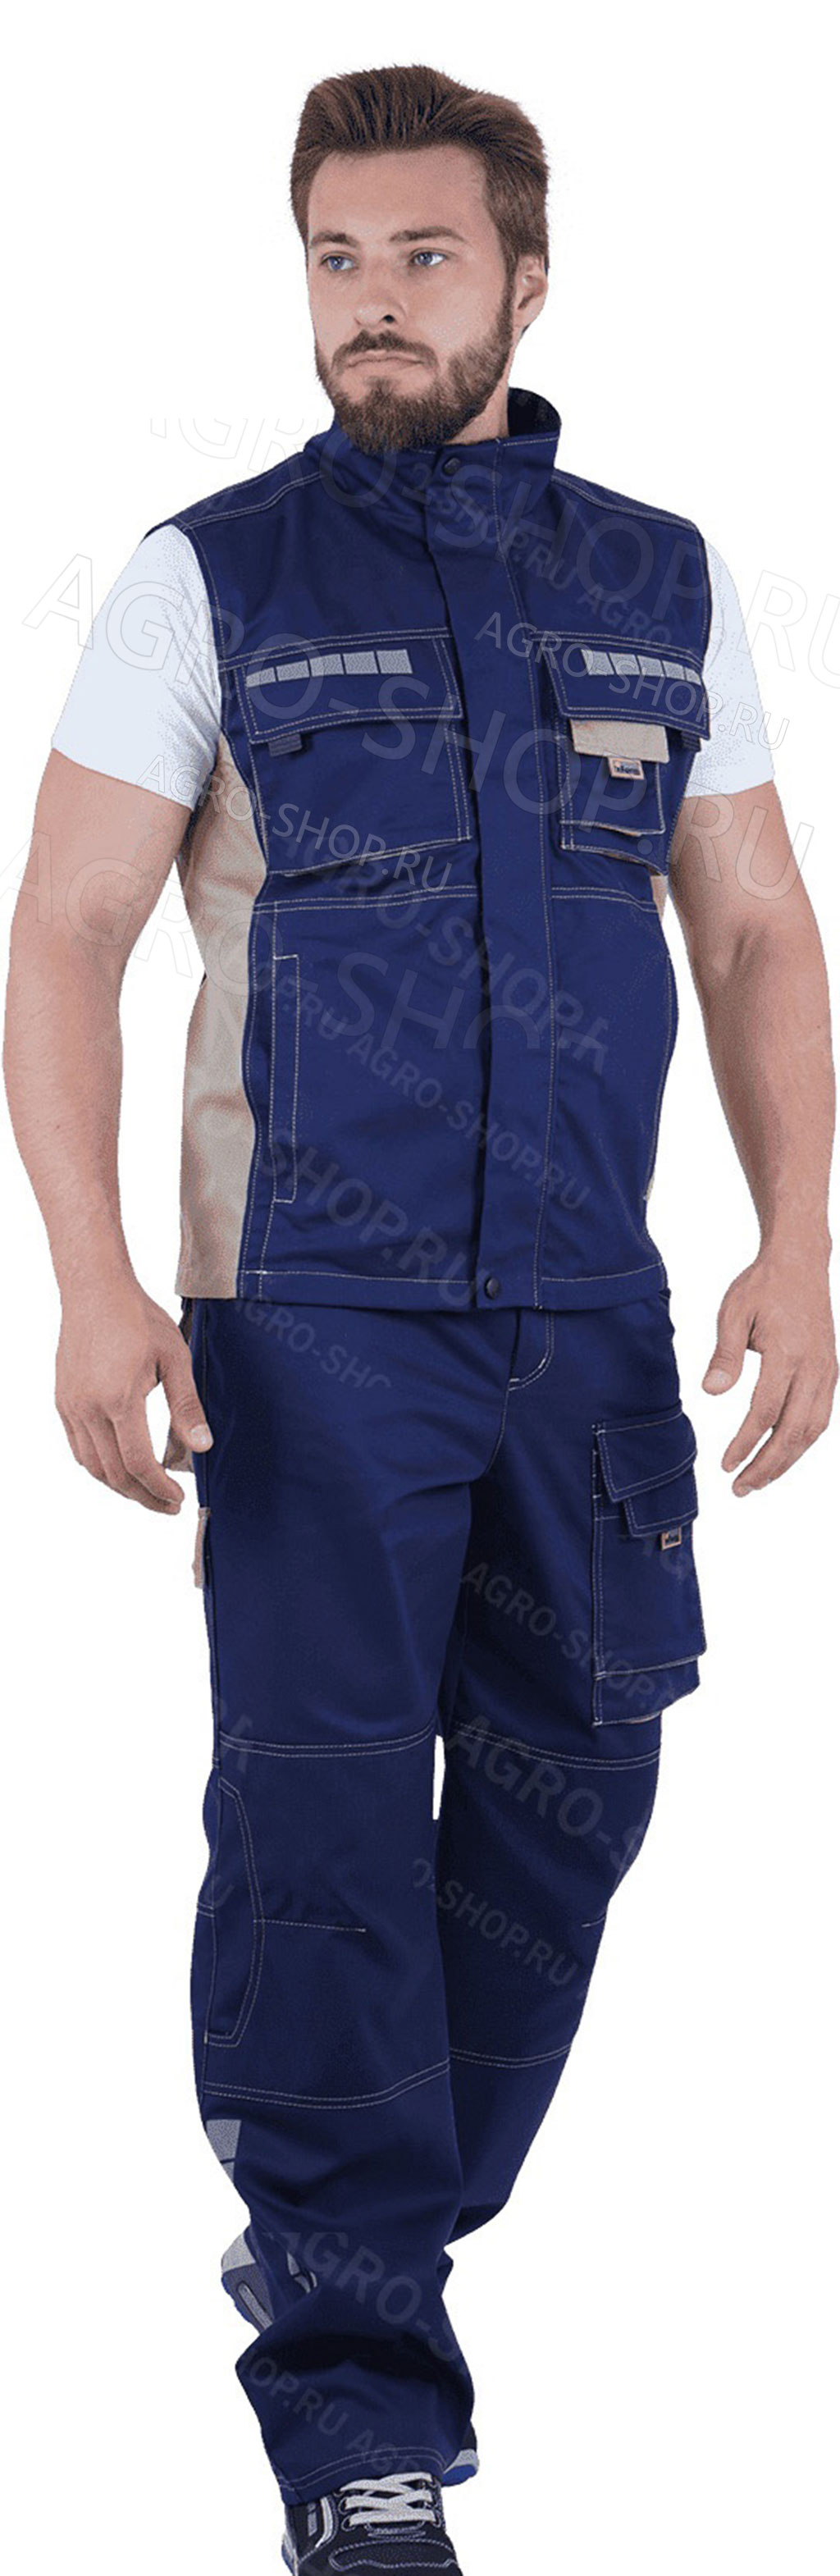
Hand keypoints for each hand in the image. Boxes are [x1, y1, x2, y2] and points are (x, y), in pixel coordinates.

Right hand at [55, 1273, 212, 1510]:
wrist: (95, 1290)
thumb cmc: (138, 1318)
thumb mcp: (175, 1359)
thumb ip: (186, 1407)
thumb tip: (202, 1446)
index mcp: (119, 1399)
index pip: (137, 1463)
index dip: (159, 1489)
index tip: (178, 1499)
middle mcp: (89, 1408)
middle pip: (114, 1474)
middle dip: (143, 1497)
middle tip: (168, 1505)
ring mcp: (71, 1406)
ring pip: (92, 1466)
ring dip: (120, 1486)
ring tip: (147, 1492)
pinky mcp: (63, 1401)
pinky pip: (78, 1448)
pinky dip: (99, 1467)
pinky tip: (119, 1467)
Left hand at [703, 1247, 836, 1493]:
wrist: (801, 1263)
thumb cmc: (763, 1286)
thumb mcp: (734, 1312)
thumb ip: (725, 1354)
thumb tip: (711, 1391)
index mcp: (787, 1352)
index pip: (765, 1411)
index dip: (745, 1443)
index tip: (725, 1464)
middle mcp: (814, 1367)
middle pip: (792, 1431)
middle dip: (766, 1465)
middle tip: (740, 1488)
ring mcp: (827, 1371)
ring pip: (812, 1430)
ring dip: (787, 1461)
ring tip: (759, 1480)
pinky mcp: (831, 1373)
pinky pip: (821, 1417)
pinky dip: (802, 1442)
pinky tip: (782, 1455)